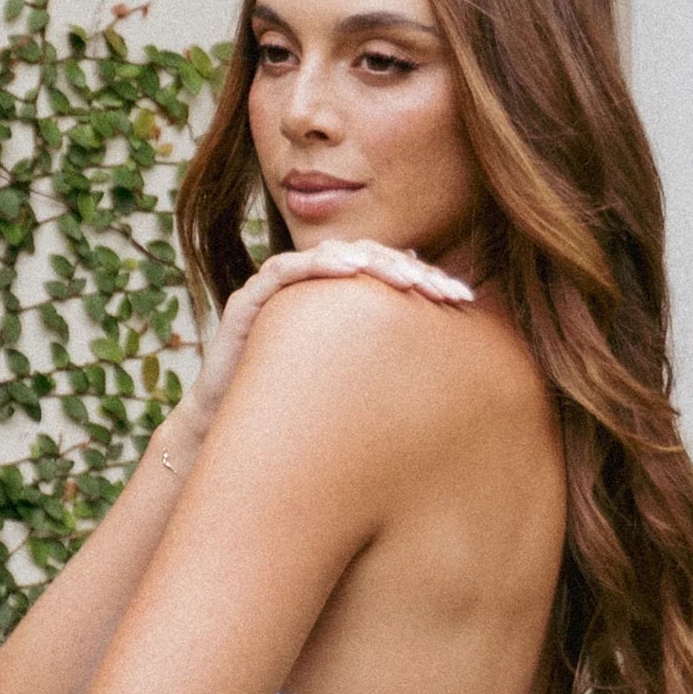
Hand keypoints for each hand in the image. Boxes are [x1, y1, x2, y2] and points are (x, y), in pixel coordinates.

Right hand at [161, 242, 475, 475]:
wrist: (227, 437)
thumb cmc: (295, 417)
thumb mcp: (354, 393)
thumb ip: (389, 373)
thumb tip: (454, 377)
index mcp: (339, 304)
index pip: (389, 276)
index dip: (427, 281)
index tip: (465, 301)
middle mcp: (311, 289)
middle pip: (369, 260)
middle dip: (412, 270)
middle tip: (449, 291)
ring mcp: (279, 290)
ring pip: (333, 256)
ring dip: (375, 261)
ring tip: (410, 276)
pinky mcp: (249, 301)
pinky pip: (286, 270)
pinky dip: (318, 263)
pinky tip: (350, 267)